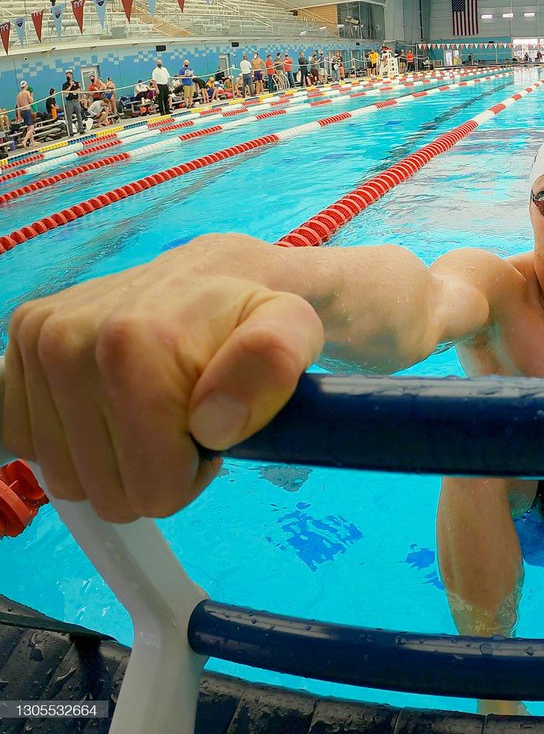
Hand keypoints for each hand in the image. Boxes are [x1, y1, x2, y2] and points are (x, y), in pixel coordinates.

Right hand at [2, 234, 322, 521]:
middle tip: (184, 420)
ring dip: (117, 459)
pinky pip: (32, 447)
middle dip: (154, 470)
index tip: (212, 431)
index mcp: (132, 347)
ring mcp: (35, 345)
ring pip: (68, 480)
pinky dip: (76, 442)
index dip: (192, 474)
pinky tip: (111, 405)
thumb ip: (274, 364)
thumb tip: (214, 423)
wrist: (213, 272)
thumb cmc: (254, 314)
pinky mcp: (15, 352)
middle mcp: (67, 344)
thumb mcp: (294, 329)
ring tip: (154, 409)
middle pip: (107, 492)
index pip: (152, 489)